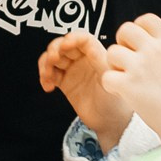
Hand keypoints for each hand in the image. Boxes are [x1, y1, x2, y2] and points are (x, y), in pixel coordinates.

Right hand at [39, 31, 132, 148]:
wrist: (109, 122)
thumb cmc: (116, 100)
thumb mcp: (110, 80)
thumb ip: (100, 61)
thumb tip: (89, 45)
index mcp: (97, 55)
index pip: (83, 39)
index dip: (72, 38)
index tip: (65, 45)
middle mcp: (83, 59)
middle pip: (64, 45)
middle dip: (54, 49)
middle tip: (52, 60)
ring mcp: (72, 70)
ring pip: (53, 57)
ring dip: (46, 63)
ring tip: (47, 76)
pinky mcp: (64, 82)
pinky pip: (49, 72)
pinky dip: (44, 76)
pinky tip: (48, 86)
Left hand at [103, 15, 160, 142]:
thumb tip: (159, 44)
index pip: (146, 19)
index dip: (139, 28)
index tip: (140, 42)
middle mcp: (153, 50)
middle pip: (124, 30)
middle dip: (122, 43)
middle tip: (128, 60)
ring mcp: (139, 67)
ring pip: (111, 52)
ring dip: (114, 65)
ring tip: (125, 78)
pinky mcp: (127, 85)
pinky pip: (106, 76)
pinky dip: (110, 85)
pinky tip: (120, 92)